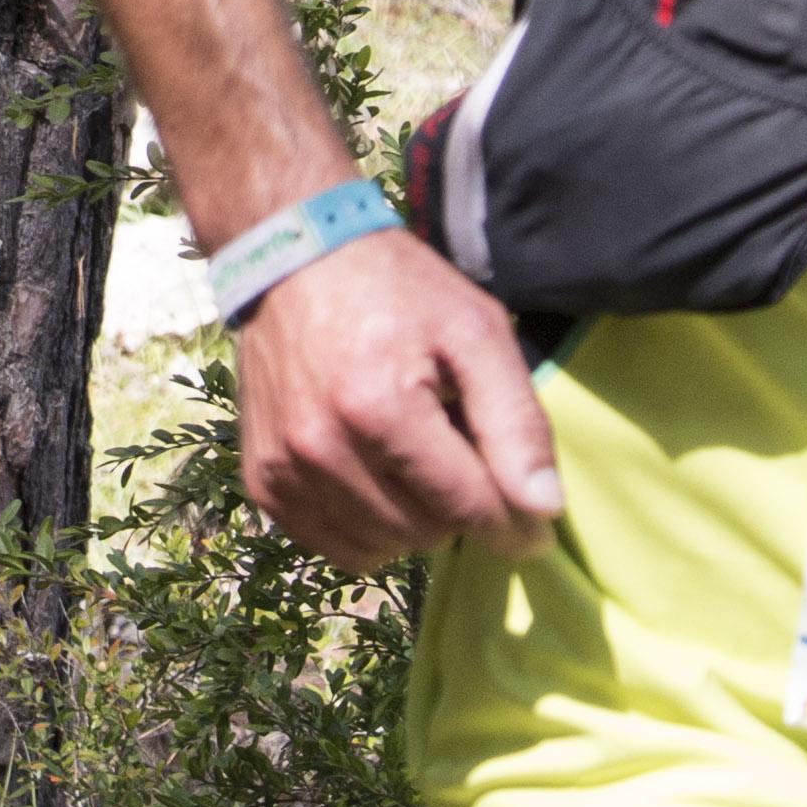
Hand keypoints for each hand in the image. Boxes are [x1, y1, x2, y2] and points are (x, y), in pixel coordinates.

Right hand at [228, 228, 564, 566]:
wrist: (292, 258)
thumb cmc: (396, 290)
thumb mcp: (476, 331)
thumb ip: (516, 420)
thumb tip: (544, 510)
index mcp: (380, 407)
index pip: (468, 507)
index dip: (516, 522)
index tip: (536, 519)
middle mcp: (321, 447)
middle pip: (428, 534)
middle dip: (460, 507)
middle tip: (457, 451)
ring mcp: (284, 469)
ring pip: (384, 547)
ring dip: (416, 521)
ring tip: (415, 459)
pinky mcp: (262, 482)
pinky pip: (337, 548)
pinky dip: (370, 530)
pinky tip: (377, 480)